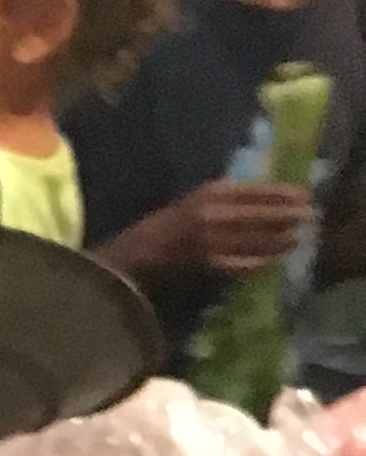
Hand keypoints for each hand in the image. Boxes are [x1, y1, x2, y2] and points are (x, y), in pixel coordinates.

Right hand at [170, 176, 312, 274]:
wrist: (146, 246)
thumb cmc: (180, 217)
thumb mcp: (206, 194)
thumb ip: (235, 193)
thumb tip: (272, 195)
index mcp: (214, 192)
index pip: (256, 191)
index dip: (282, 194)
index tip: (303, 195)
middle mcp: (213, 214)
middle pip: (257, 216)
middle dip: (285, 217)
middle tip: (308, 217)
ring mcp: (210, 241)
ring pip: (252, 241)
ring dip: (277, 241)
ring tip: (296, 239)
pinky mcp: (207, 263)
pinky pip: (238, 264)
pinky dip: (257, 263)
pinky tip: (272, 261)